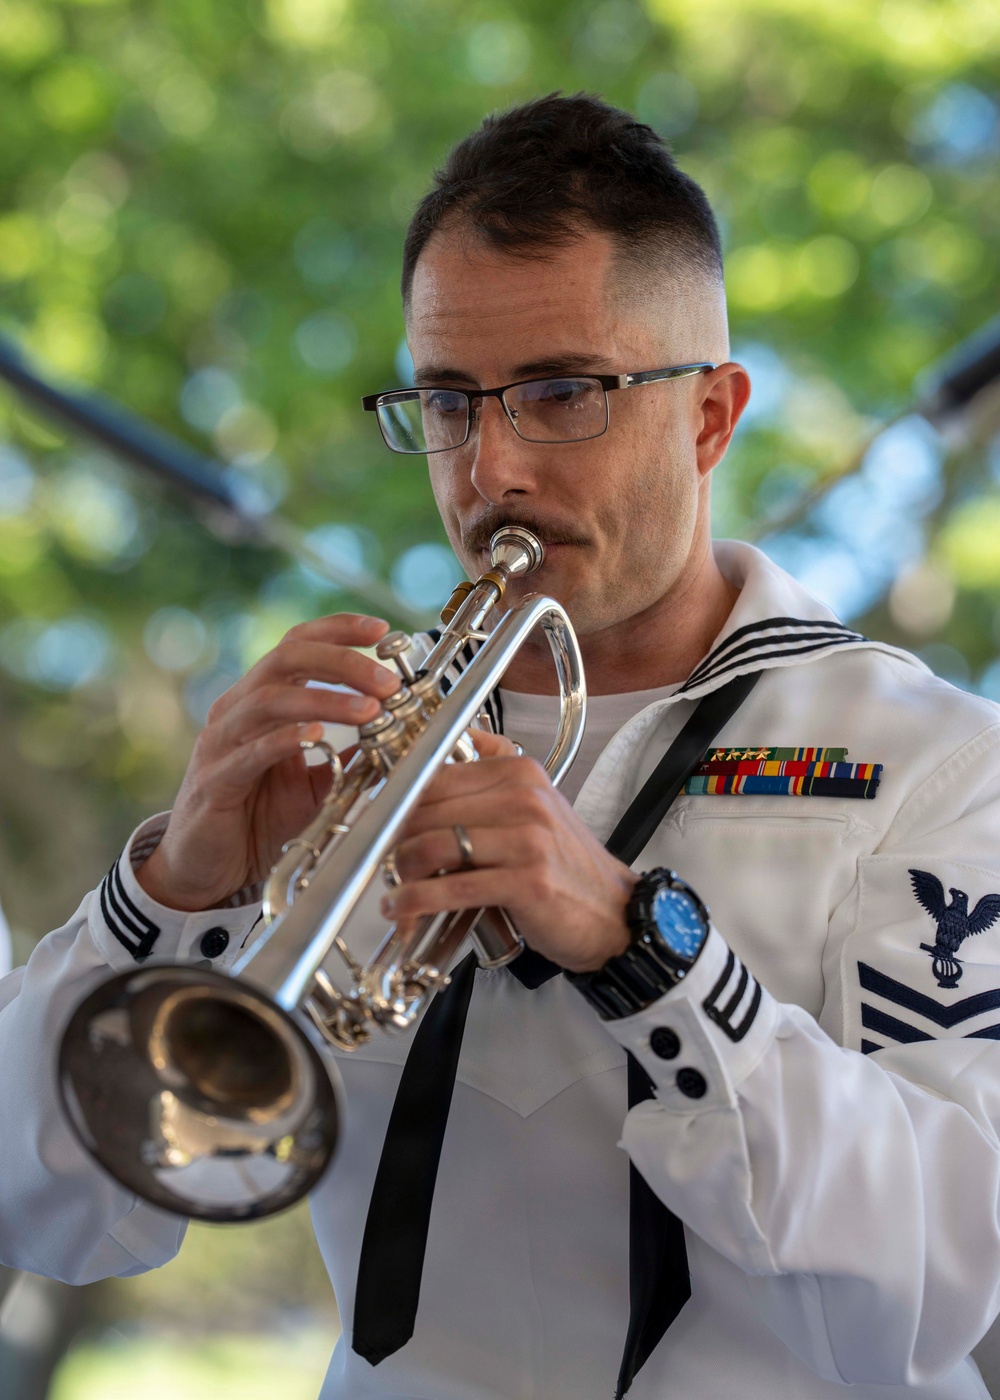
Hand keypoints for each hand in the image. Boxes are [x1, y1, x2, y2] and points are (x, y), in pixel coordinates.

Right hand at [137, 614, 401, 910]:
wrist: (206, 869)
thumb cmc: (258, 821)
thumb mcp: (316, 783)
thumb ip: (349, 757)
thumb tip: (399, 736)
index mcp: (262, 701)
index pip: (297, 645)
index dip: (337, 630)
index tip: (381, 629)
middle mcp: (238, 711)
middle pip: (287, 659)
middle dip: (343, 662)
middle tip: (387, 681)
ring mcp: (221, 743)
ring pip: (270, 700)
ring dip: (325, 700)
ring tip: (370, 710)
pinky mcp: (215, 782)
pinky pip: (249, 752)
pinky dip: (284, 739)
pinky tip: (316, 736)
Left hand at [381, 732, 636, 972]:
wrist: (614, 913)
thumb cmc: (565, 866)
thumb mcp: (535, 806)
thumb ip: (490, 779)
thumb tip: (443, 755)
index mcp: (520, 772)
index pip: (435, 775)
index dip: (399, 803)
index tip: (382, 824)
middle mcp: (523, 797)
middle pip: (428, 810)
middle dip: (394, 841)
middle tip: (384, 864)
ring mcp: (527, 839)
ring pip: (433, 847)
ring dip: (401, 873)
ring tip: (395, 889)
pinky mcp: (526, 882)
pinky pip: (452, 888)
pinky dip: (417, 901)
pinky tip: (402, 909)